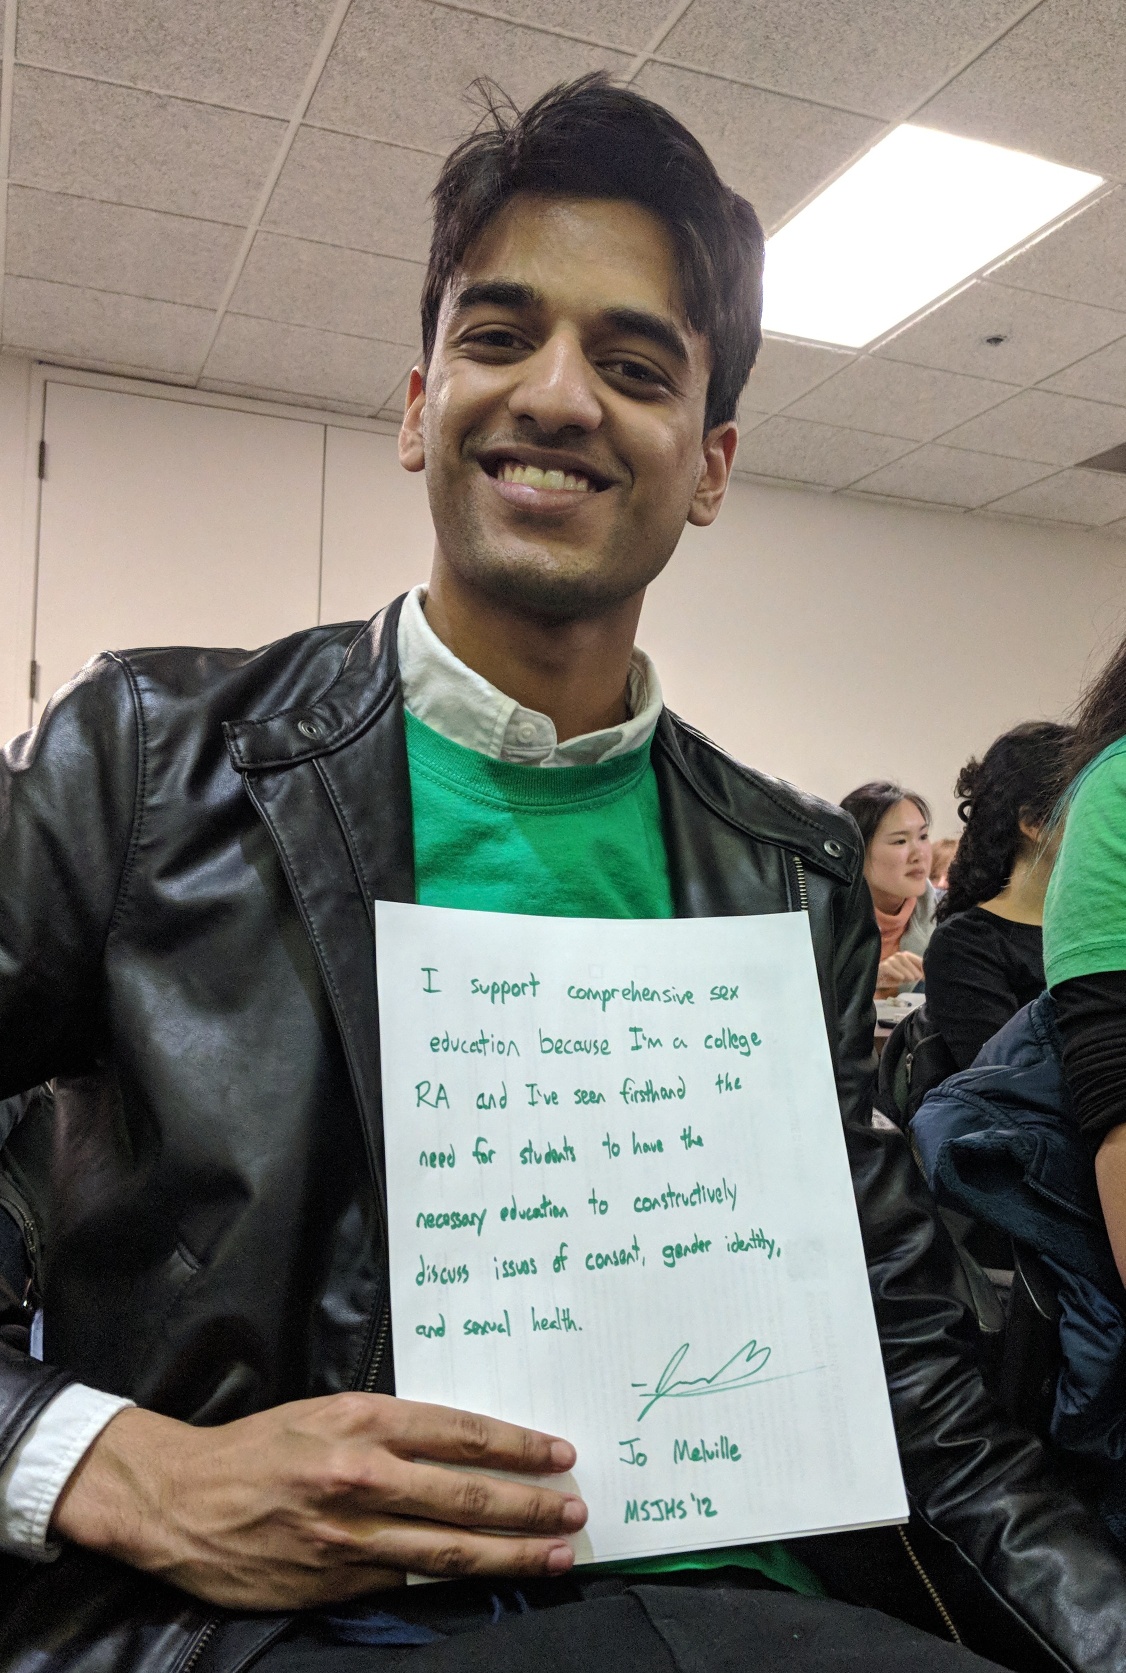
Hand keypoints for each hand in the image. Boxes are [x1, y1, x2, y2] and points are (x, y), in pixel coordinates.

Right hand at [51, 1394, 585, 1608]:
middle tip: (574, 1510)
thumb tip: (456, 1443)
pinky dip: (454, 1580)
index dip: (517, 1446)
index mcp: (362, 1422)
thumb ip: (387, 1427)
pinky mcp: (337, 1583)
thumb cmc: (256, 1449)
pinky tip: (488, 1579)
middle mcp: (362, 1476)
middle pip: (467, 1495)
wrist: (180, 1501)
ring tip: (557, 1554)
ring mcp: (350, 1537)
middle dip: (530, 1505)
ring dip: (512, 1553)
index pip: (461, 1433)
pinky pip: (406, 1580)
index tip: (557, 1454)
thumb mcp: (323, 1411)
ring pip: (449, 1549)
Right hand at [877, 951, 924, 990]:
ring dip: (907, 971)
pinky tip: (901, 978)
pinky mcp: (883, 966)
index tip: (926, 976)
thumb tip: (925, 977)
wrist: (879, 980)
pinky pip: (890, 967)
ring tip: (911, 979)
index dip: (923, 967)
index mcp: (907, 956)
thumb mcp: (907, 977)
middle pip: (908, 959)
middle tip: (919, 977)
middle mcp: (898, 955)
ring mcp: (890, 960)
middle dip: (915, 969)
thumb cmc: (895, 977)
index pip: (917, 959)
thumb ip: (916, 975)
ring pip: (899, 963)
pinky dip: (896, 973)